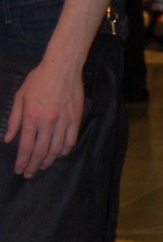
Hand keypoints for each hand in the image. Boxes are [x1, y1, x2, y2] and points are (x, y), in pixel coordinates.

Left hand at [4, 56, 85, 176]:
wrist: (62, 67)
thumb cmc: (38, 79)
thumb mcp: (20, 96)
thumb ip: (14, 119)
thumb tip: (9, 139)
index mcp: (31, 116)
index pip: (26, 146)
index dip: (22, 161)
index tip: (20, 170)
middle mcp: (47, 122)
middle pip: (40, 151)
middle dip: (33, 165)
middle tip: (29, 174)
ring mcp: (63, 121)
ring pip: (56, 149)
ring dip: (48, 161)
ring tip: (42, 166)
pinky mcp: (75, 119)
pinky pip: (70, 141)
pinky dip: (64, 151)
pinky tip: (58, 154)